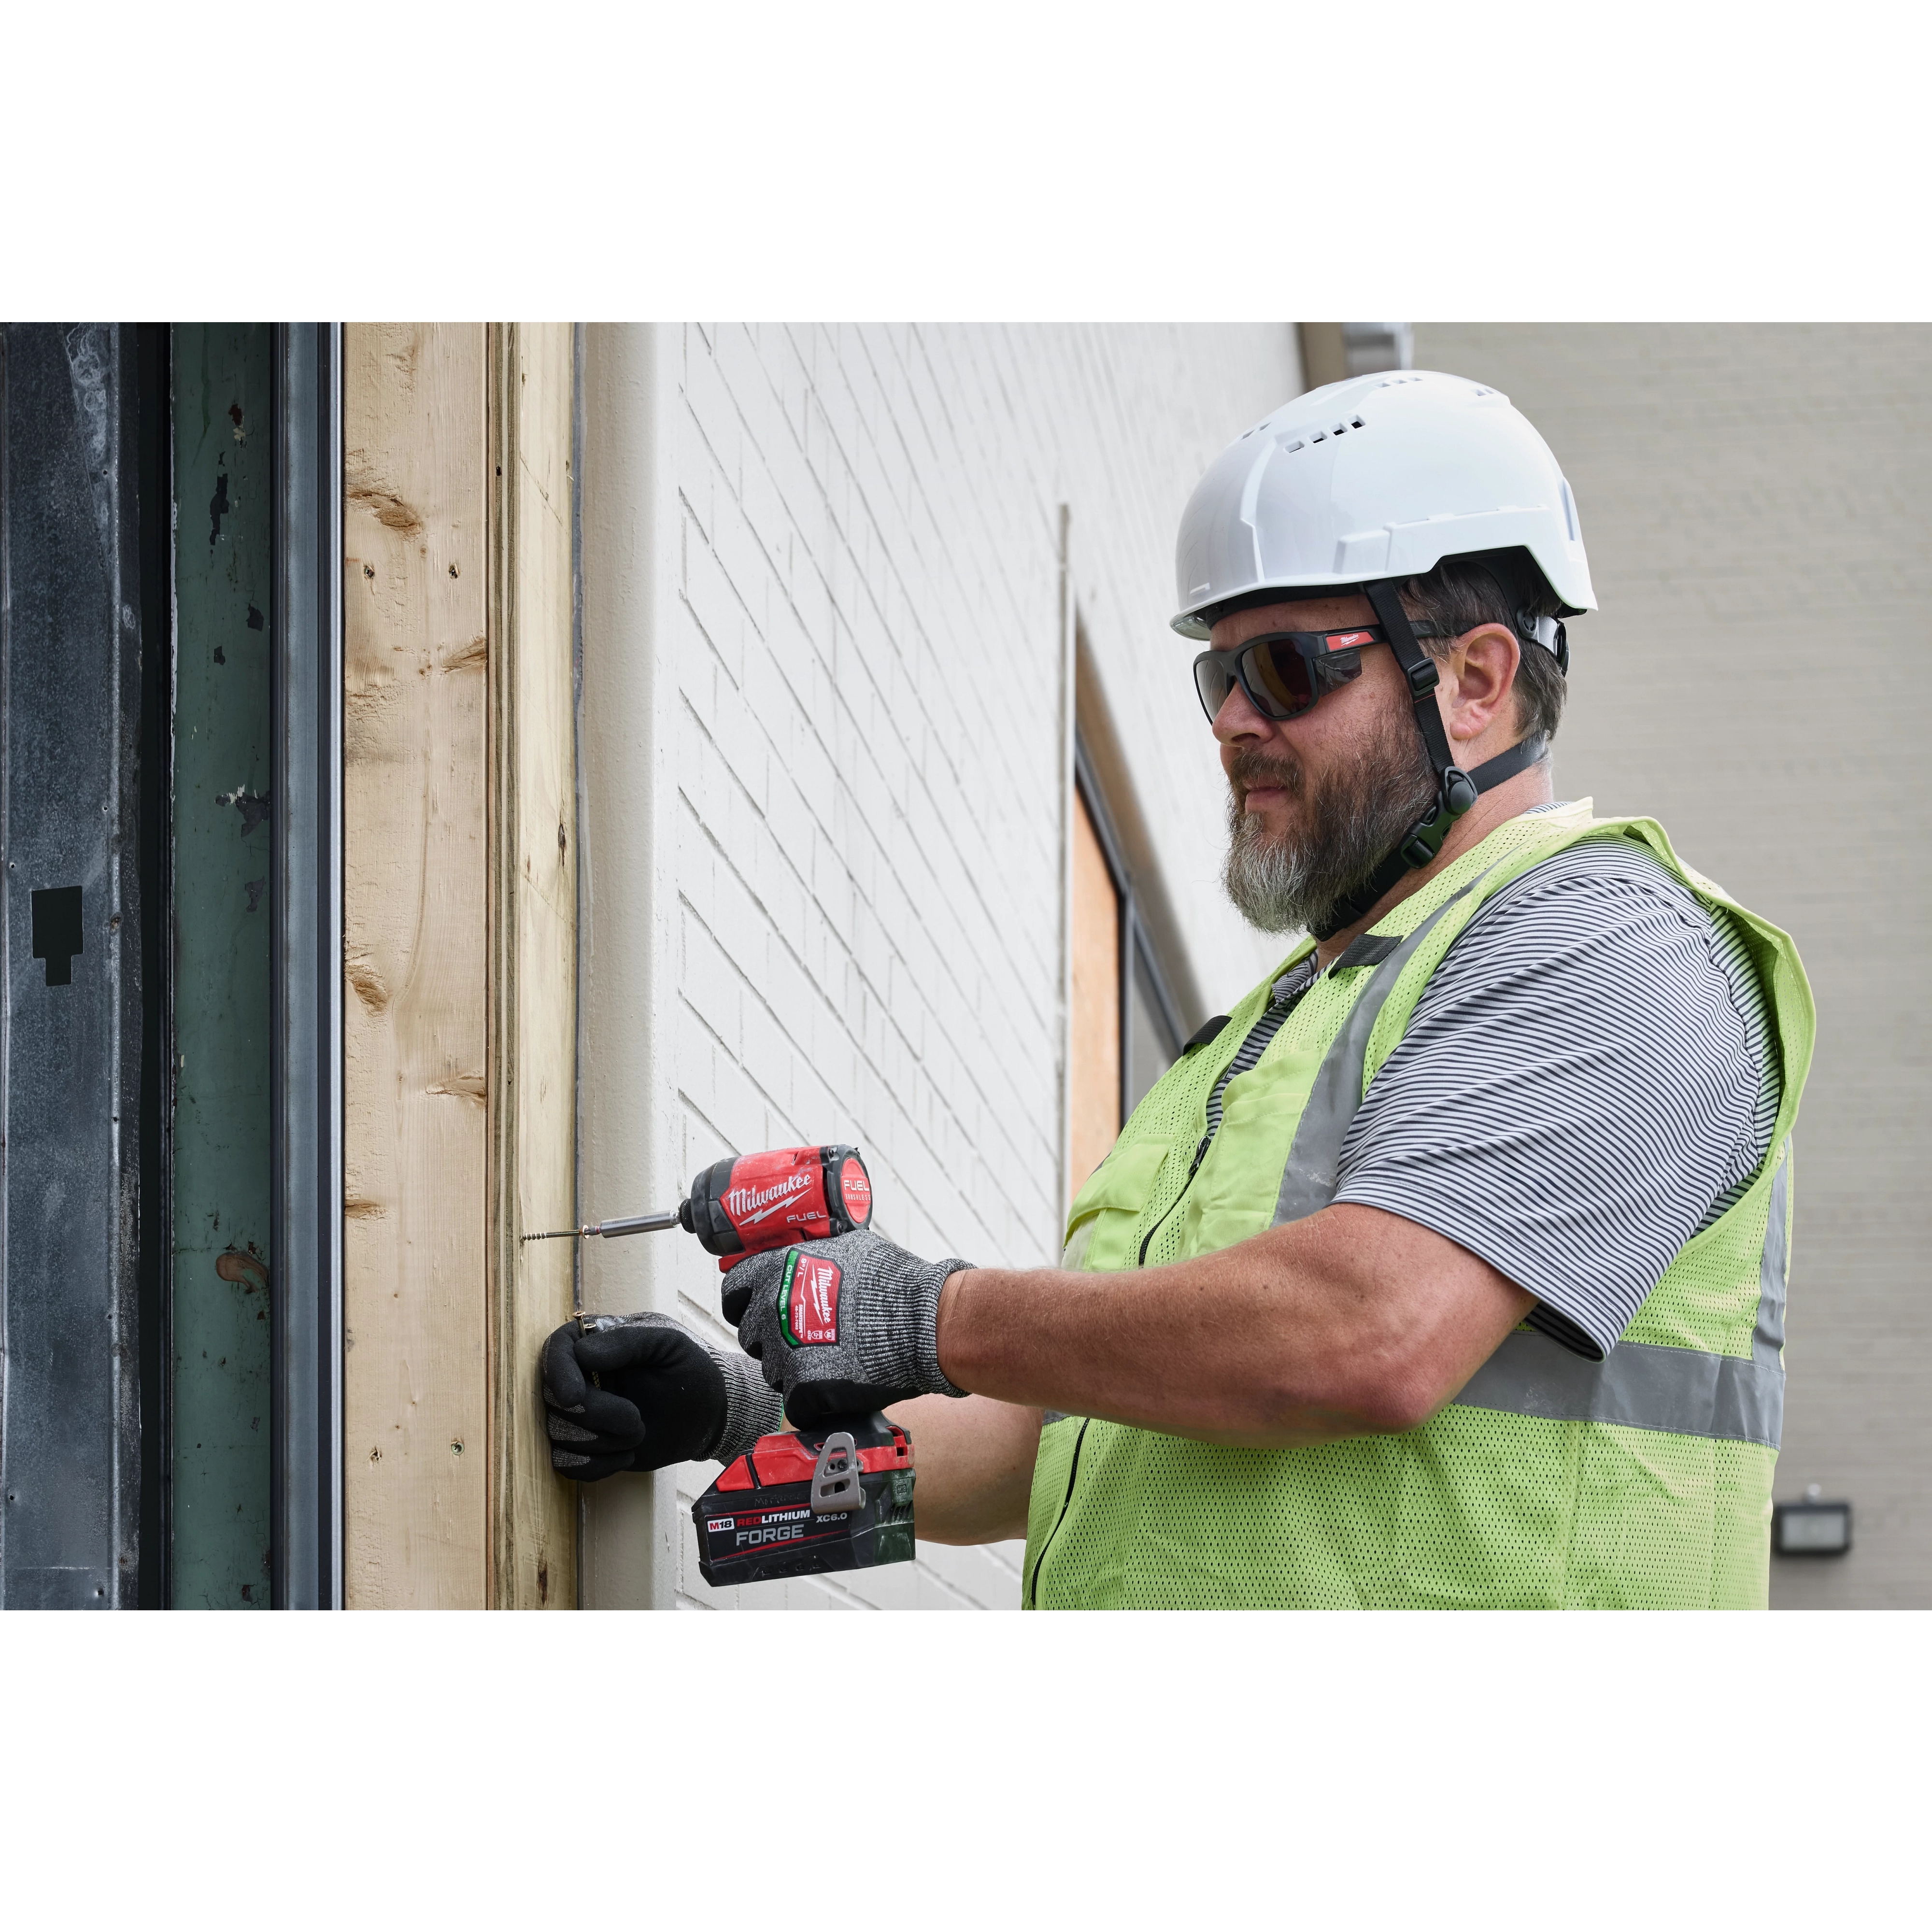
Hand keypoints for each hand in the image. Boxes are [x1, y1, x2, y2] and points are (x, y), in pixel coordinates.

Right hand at [541, 1312, 780, 1480]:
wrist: (708, 1413)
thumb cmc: (690, 1368)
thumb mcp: (669, 1343)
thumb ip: (627, 1340)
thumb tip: (582, 1353)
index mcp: (596, 1341)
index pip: (556, 1350)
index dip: (558, 1373)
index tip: (574, 1396)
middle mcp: (580, 1376)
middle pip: (552, 1398)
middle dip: (593, 1414)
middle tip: (634, 1419)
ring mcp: (580, 1414)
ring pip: (556, 1433)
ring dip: (599, 1441)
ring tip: (638, 1433)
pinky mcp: (586, 1447)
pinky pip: (565, 1464)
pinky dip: (595, 1466)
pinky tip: (627, 1455)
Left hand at [723, 1228, 972, 1424]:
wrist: (925, 1322)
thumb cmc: (895, 1283)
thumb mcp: (848, 1248)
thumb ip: (811, 1257)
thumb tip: (801, 1260)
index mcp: (777, 1270)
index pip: (733, 1290)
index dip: (745, 1302)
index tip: (759, 1310)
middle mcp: (772, 1308)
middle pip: (750, 1335)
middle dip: (773, 1339)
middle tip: (807, 1339)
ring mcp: (784, 1350)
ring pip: (772, 1372)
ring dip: (795, 1371)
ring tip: (833, 1361)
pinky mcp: (803, 1387)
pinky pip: (794, 1404)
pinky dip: (814, 1401)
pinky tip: (840, 1386)